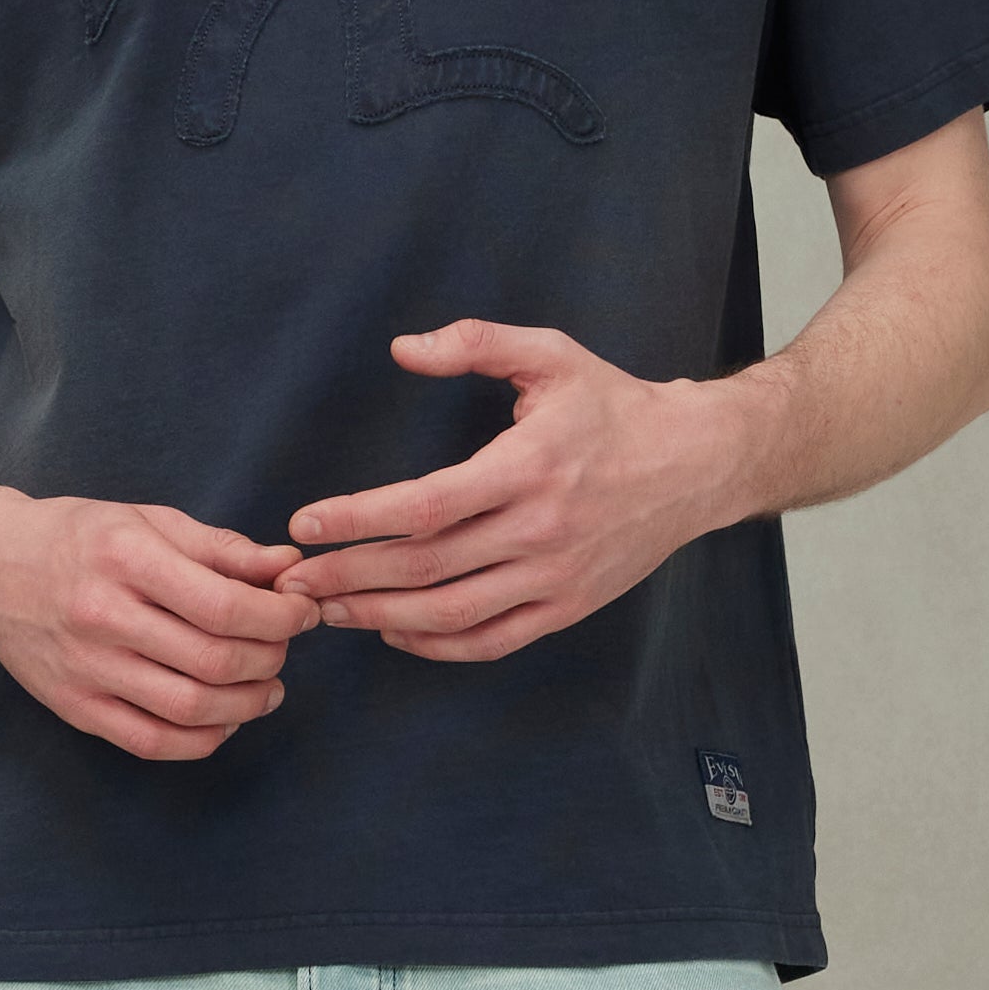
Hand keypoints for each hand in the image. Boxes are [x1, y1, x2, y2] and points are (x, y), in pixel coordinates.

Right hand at [0, 489, 317, 760]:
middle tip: (283, 648)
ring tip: (266, 688)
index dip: (280, 617)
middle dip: (269, 659)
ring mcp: (85, 668)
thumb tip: (288, 569)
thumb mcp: (149, 521)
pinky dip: (202, 740)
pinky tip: (224, 720)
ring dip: (246, 705)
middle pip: (214, 661)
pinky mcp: (75, 707)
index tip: (302, 612)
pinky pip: (152, 742)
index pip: (224, 606)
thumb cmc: (77, 537)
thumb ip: (223, 548)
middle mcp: (102, 616)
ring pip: (190, 709)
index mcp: (125, 558)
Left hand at [281, 321, 745, 663]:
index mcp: (529, 466)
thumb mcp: (551, 355)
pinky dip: (436, 646)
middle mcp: (541, 529)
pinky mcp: (568, 606)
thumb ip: (475, 343)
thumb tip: (403, 349)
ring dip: (379, 616)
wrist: (696, 463)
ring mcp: (556, 576)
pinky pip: (491, 641)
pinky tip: (393, 631)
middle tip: (292, 582)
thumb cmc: (615, 406)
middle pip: (426, 568)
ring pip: (451, 614)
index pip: (427, 506)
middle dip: (349, 577)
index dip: (359, 519)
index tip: (306, 524)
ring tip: (328, 610)